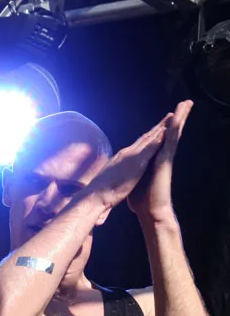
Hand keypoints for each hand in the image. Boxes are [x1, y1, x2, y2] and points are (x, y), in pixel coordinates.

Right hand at [88, 115, 170, 210]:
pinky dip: (157, 139)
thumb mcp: (108, 179)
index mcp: (121, 159)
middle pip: (144, 139)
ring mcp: (131, 156)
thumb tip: (111, 175)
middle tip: (167, 118)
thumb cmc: (100, 193)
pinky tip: (165, 132)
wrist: (95, 196)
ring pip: (148, 139)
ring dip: (159, 128)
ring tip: (170, 118)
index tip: (154, 131)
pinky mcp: (137, 162)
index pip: (136, 146)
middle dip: (155, 129)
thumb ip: (112, 173)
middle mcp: (126, 154)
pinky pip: (150, 148)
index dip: (146, 138)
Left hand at [128, 100, 192, 220]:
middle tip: (183, 104)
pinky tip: (177, 120)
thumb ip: (135, 172)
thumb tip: (129, 172)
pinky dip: (173, 131)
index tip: (166, 117)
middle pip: (166, 133)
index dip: (160, 128)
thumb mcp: (134, 181)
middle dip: (173, 119)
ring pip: (171, 134)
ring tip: (186, 105)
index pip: (155, 140)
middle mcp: (157, 156)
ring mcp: (162, 158)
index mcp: (148, 159)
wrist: (149, 210)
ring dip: (178, 119)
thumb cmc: (141, 199)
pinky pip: (170, 142)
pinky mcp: (165, 162)